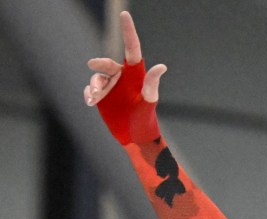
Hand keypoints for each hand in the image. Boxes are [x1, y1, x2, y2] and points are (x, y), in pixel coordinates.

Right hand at [84, 11, 166, 143]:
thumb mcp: (148, 103)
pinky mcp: (101, 96)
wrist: (136, 138)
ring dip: (94, 86)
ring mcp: (110, 86)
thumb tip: (161, 66)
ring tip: (96, 97)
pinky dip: (89, 93)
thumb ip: (151, 85)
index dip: (128, 31)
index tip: (124, 14)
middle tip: (93, 65)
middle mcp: (122, 77)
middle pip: (106, 63)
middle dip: (100, 64)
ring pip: (96, 78)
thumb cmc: (146, 121)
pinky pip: (90, 89)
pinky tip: (91, 101)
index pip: (132, 48)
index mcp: (135, 75)